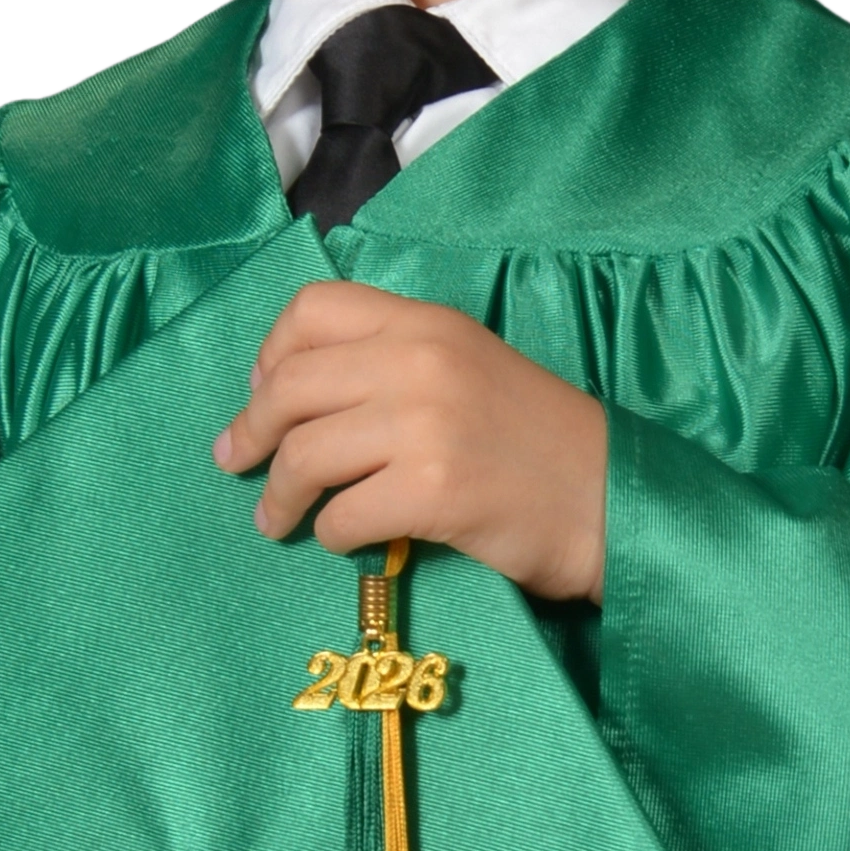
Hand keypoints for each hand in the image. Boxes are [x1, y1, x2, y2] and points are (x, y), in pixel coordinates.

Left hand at [211, 280, 606, 603]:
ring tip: (276, 520)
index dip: (271, 353)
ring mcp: (426, 425)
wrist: (611, 497)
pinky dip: (330, 534)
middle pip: (290, 386)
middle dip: (251, 431)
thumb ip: (393, 362)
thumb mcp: (468, 366)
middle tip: (238, 463)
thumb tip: (292, 394)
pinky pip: (341, 515)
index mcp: (426, 322)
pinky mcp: (433, 490)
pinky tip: (346, 540)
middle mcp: (420, 361)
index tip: (262, 392)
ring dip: (279, 496)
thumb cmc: (537, 439)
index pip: (313, 310)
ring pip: (304, 454)